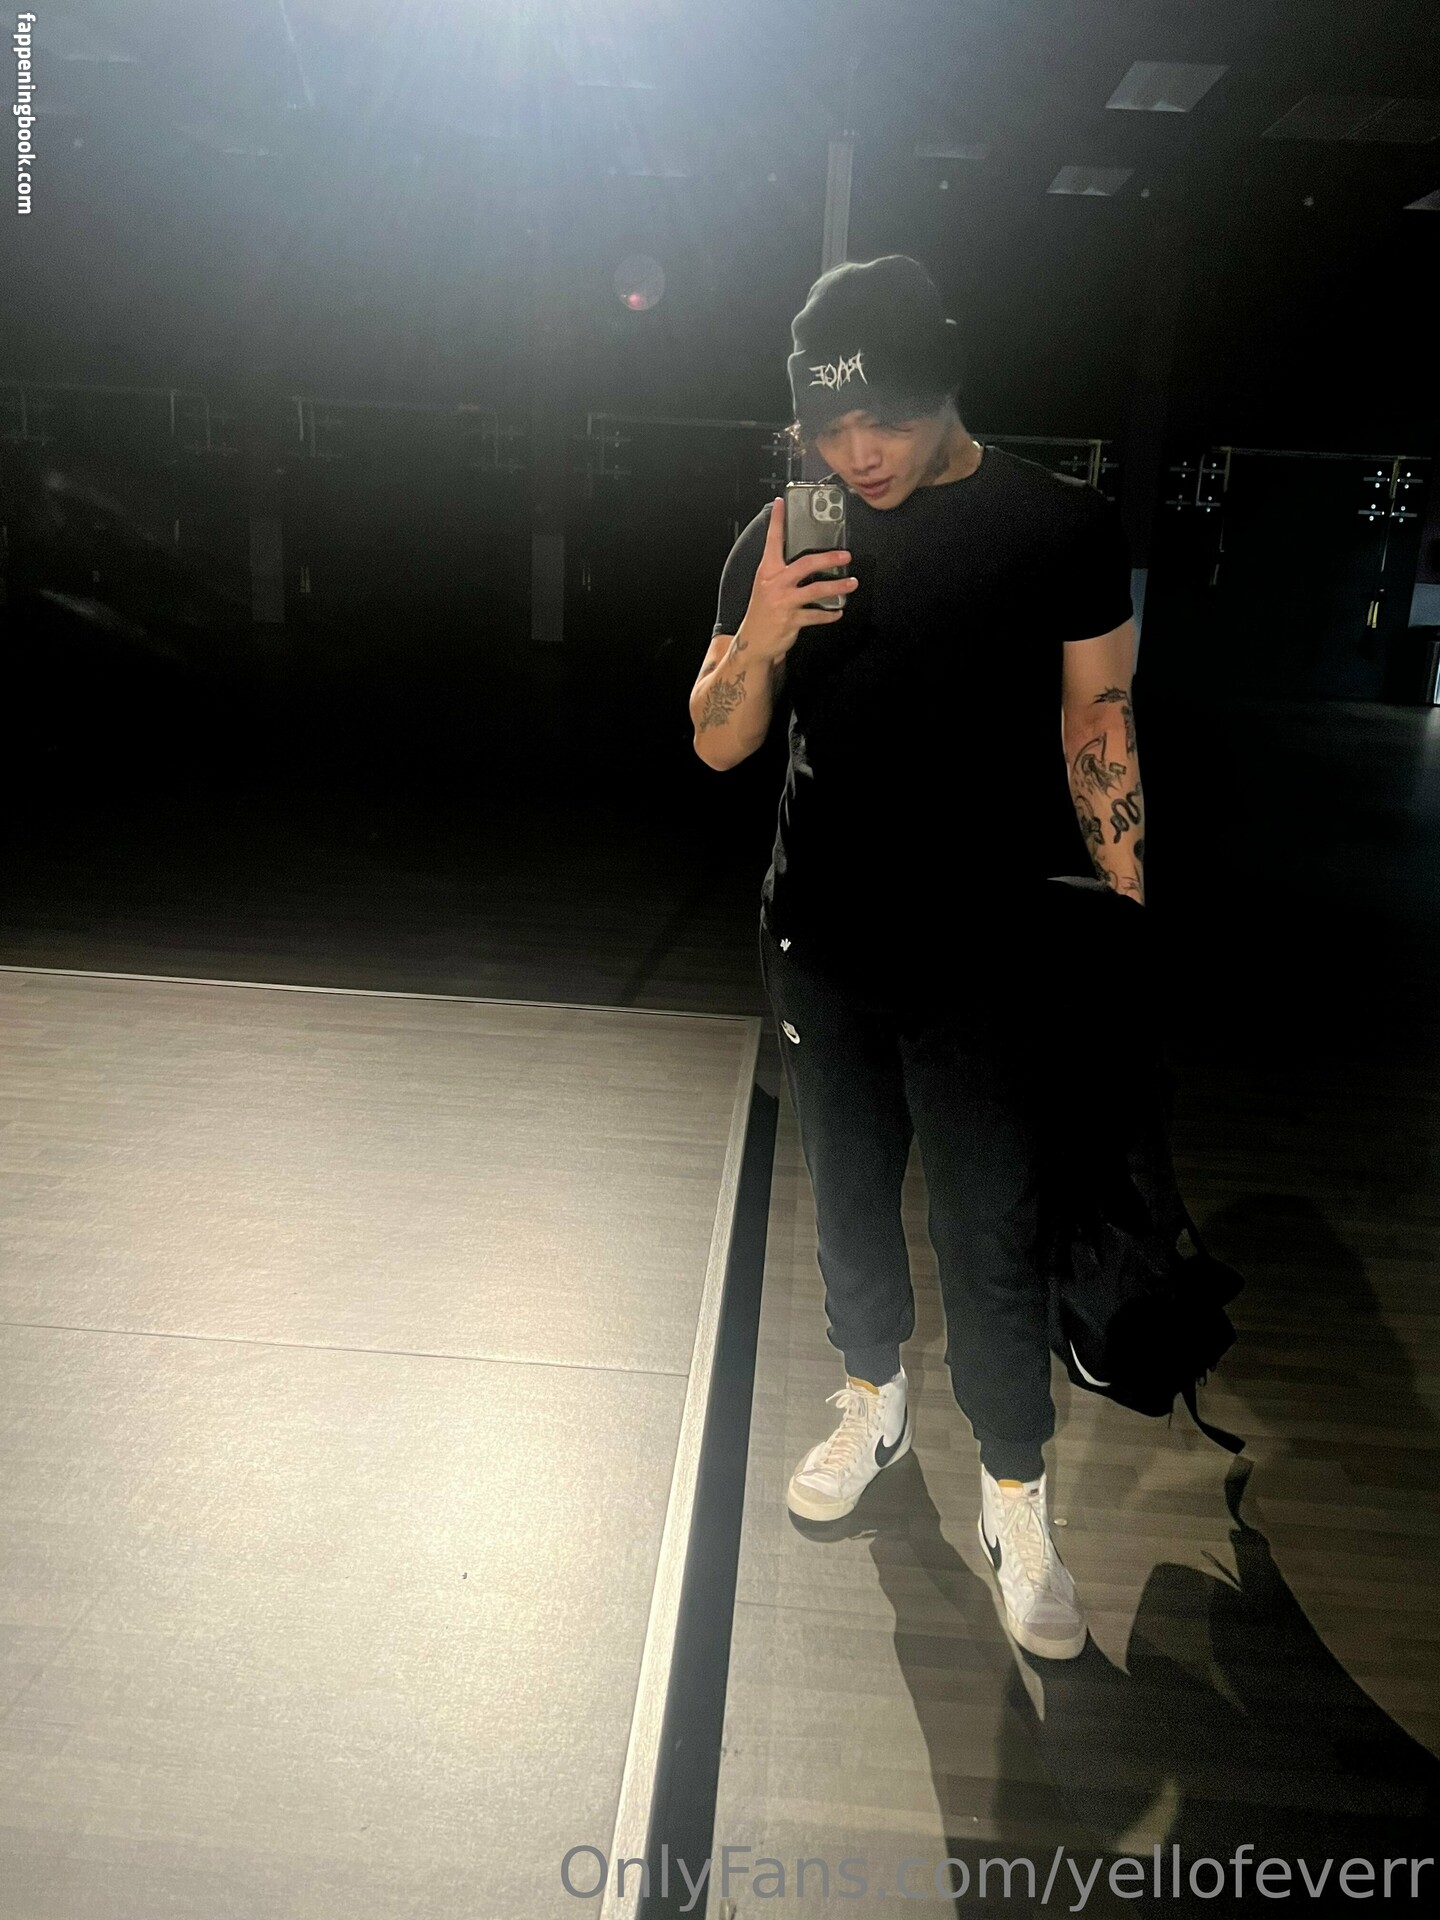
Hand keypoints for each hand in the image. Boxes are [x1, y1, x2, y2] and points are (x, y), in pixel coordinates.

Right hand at [735, 497, 857, 665]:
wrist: (754, 641)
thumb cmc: (764, 610)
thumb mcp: (767, 585)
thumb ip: (782, 571)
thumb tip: (807, 559)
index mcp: (768, 571)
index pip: (772, 541)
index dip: (776, 521)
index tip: (781, 503)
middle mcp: (775, 583)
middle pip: (806, 564)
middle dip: (829, 558)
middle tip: (846, 555)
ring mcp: (784, 602)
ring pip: (816, 590)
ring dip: (838, 587)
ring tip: (852, 583)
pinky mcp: (792, 620)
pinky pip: (817, 615)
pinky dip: (830, 614)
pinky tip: (839, 611)